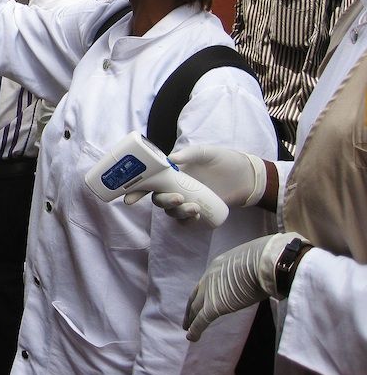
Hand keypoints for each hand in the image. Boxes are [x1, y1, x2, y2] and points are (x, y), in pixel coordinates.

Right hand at [123, 144, 266, 218]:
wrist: (245, 176)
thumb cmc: (223, 161)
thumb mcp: (206, 152)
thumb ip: (190, 154)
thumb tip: (172, 159)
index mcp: (171, 174)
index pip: (149, 183)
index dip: (136, 191)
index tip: (129, 198)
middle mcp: (175, 189)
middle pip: (159, 200)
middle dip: (164, 201)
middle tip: (178, 198)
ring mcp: (187, 201)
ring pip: (172, 212)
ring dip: (178, 211)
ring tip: (194, 207)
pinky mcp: (199, 213)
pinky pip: (186, 222)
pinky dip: (188, 221)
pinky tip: (198, 214)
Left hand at [183, 233, 307, 339]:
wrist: (263, 261)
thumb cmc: (263, 259)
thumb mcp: (249, 262)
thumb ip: (246, 270)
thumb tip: (258, 276)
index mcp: (218, 265)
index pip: (206, 282)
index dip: (202, 293)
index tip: (199, 300)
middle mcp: (210, 277)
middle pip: (196, 296)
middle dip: (191, 308)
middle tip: (187, 319)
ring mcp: (210, 291)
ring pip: (196, 308)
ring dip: (191, 320)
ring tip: (187, 330)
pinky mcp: (215, 305)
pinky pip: (202, 320)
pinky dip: (195, 329)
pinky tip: (192, 337)